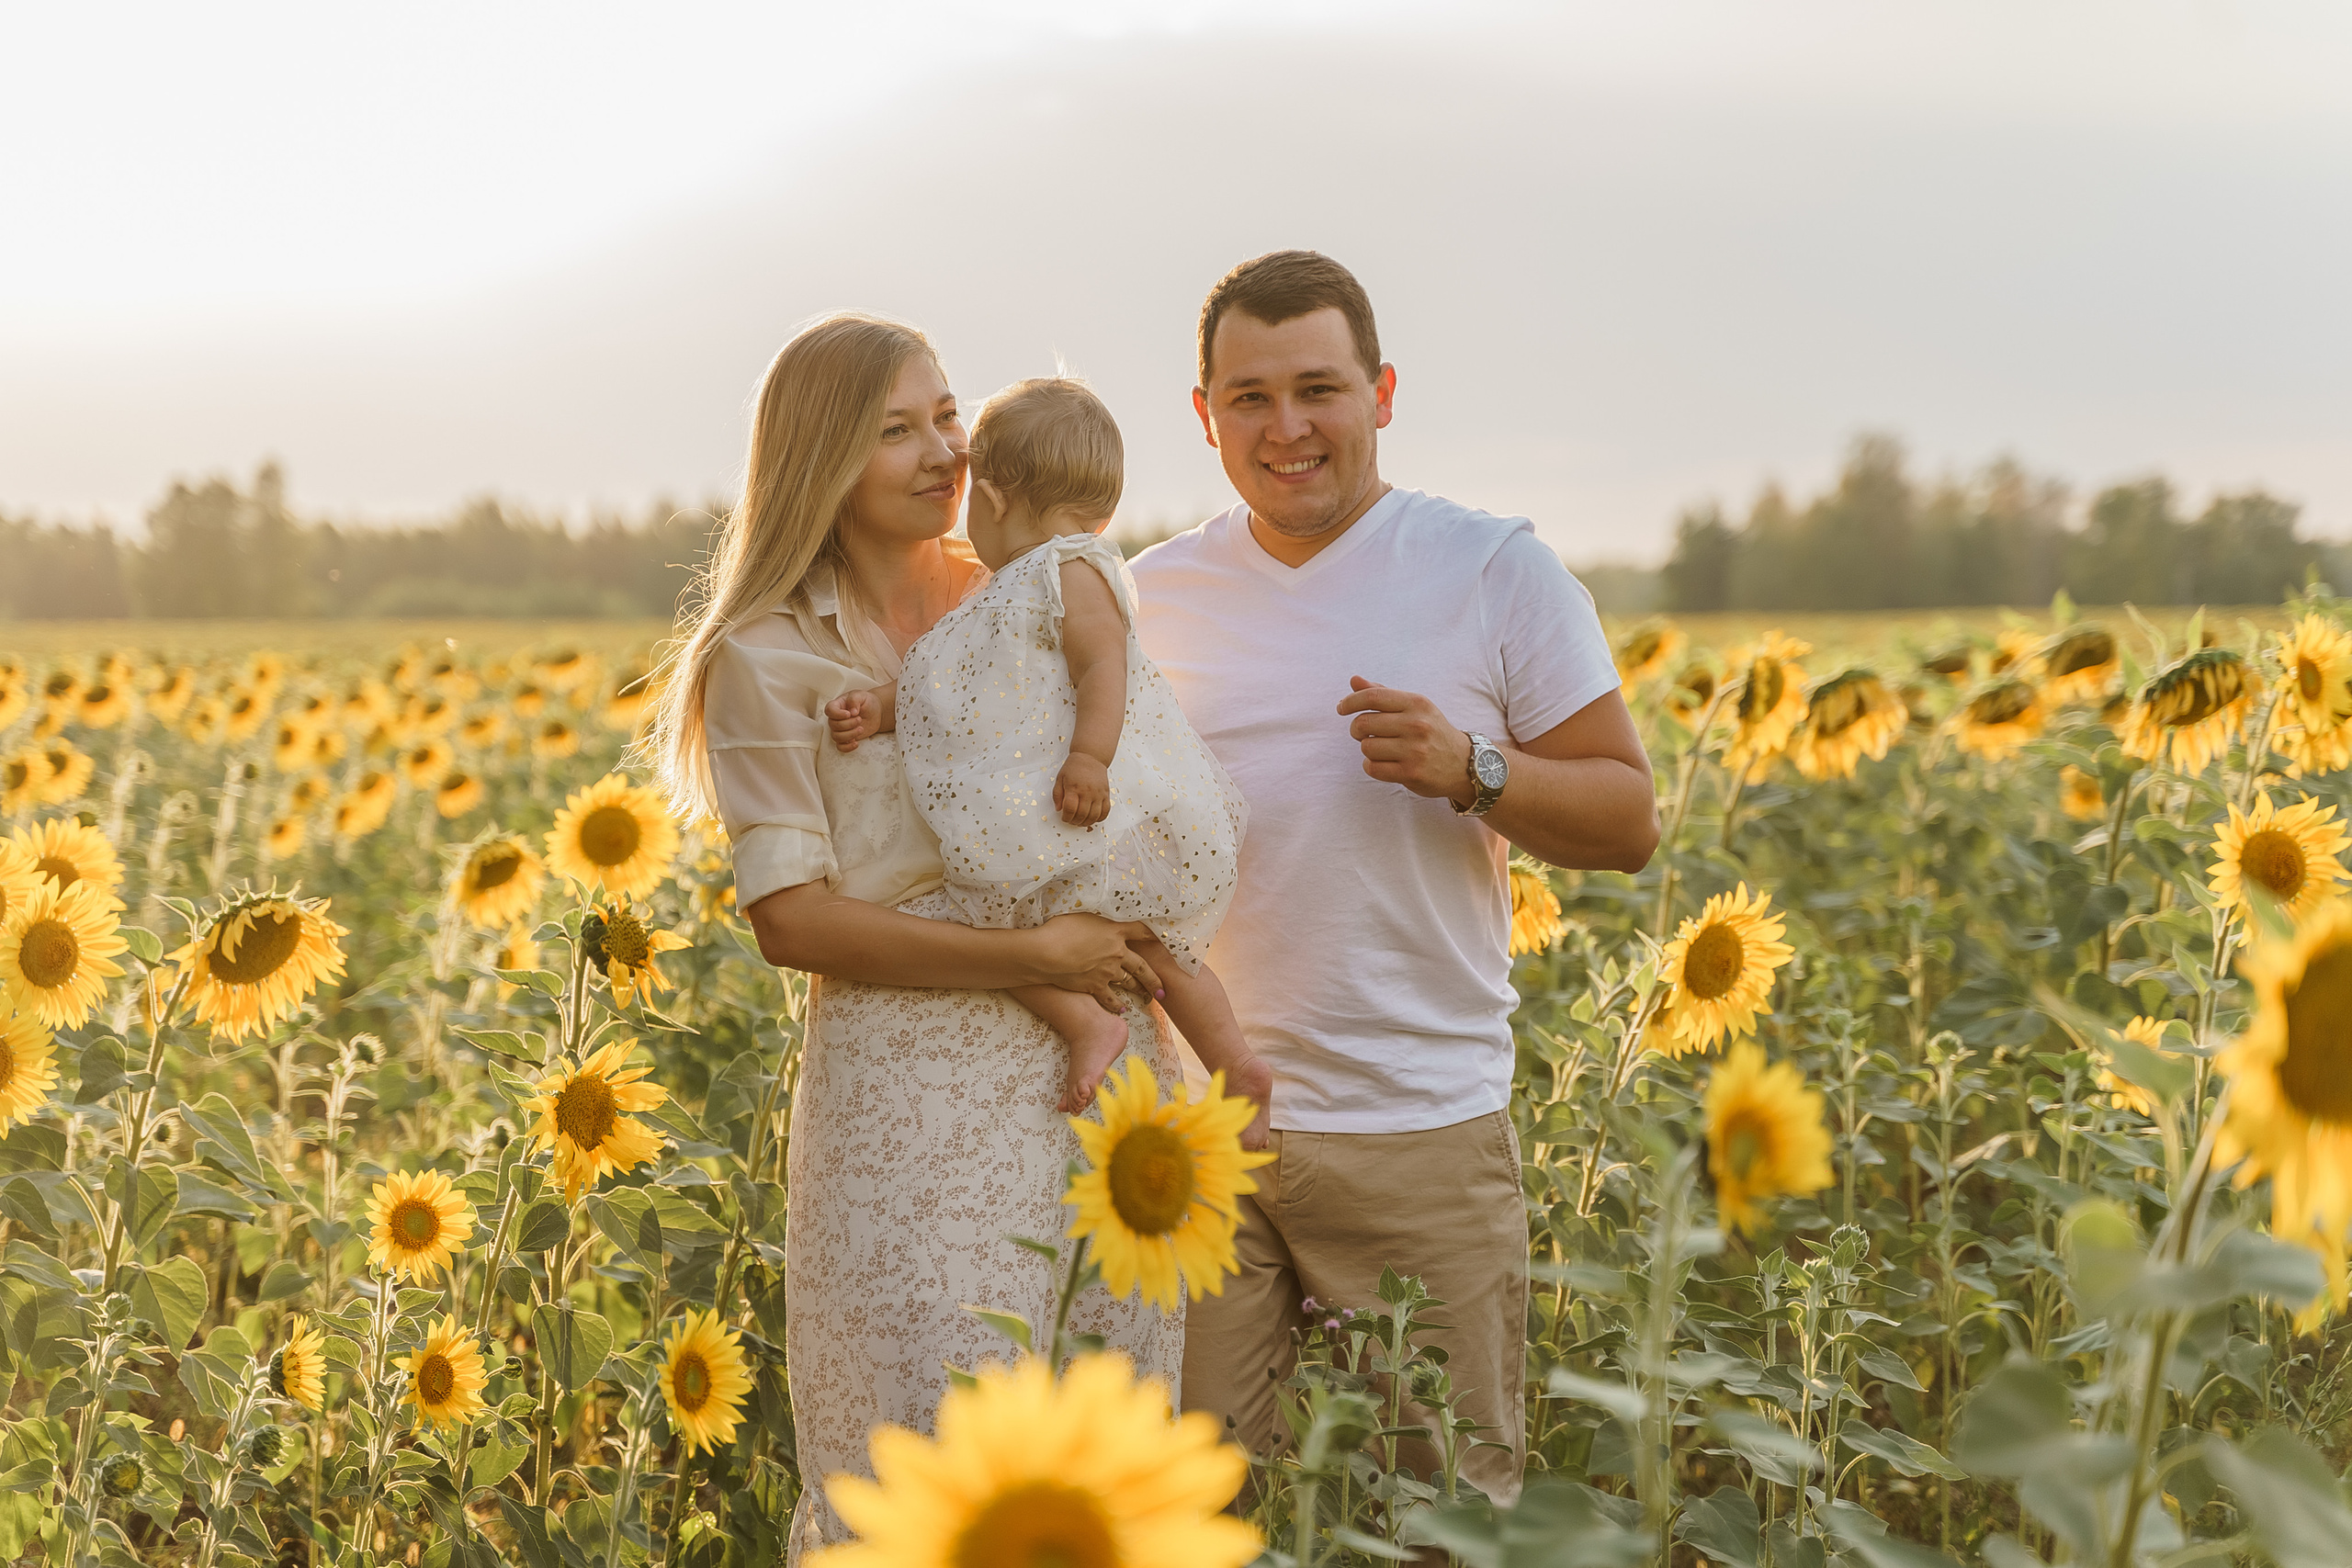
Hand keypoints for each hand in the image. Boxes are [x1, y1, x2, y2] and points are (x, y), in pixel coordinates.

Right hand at [825, 690, 879, 751]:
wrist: (875, 712)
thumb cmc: (866, 702)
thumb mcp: (861, 695)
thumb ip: (854, 699)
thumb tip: (852, 711)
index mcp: (837, 705)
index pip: (829, 710)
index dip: (837, 714)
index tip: (849, 714)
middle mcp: (836, 718)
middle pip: (833, 725)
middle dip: (848, 724)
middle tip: (860, 719)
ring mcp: (840, 729)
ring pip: (836, 737)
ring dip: (850, 735)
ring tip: (861, 729)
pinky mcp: (846, 738)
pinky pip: (840, 747)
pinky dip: (847, 747)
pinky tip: (856, 742)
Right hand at [1028, 915, 1162, 1012]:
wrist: (1046, 953)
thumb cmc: (1059, 928)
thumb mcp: (1081, 914)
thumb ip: (1096, 918)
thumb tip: (1100, 917)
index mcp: (1114, 931)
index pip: (1141, 932)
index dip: (1153, 935)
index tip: (1163, 940)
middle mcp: (1116, 952)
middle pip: (1142, 966)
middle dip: (1154, 977)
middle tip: (1164, 987)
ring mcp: (1107, 972)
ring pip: (1130, 982)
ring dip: (1140, 989)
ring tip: (1148, 996)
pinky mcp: (1095, 986)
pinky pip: (1110, 998)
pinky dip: (1117, 1004)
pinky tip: (1122, 1009)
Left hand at [1053, 753, 1110, 826]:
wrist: (1090, 756)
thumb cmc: (1074, 767)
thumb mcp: (1060, 778)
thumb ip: (1057, 794)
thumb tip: (1058, 809)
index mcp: (1074, 787)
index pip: (1070, 809)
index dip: (1066, 817)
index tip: (1064, 817)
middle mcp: (1087, 791)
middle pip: (1082, 814)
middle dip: (1075, 821)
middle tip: (1071, 821)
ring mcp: (1098, 793)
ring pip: (1094, 815)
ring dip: (1086, 822)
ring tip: (1081, 821)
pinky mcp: (1106, 794)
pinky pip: (1106, 811)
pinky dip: (1100, 818)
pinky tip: (1093, 818)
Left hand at [1336, 676, 1473, 803]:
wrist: (1464, 764)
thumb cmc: (1433, 731)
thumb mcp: (1415, 707)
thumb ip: (1383, 694)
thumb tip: (1354, 680)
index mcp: (1417, 703)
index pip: (1373, 697)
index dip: (1350, 701)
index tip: (1341, 708)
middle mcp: (1417, 724)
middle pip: (1363, 723)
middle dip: (1356, 729)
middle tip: (1363, 733)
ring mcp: (1415, 750)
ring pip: (1366, 746)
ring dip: (1368, 749)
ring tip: (1382, 749)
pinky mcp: (1411, 773)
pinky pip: (1372, 767)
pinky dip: (1371, 766)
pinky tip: (1384, 763)